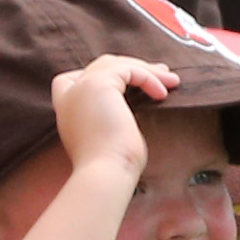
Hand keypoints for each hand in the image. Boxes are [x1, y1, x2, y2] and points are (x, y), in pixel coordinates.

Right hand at [51, 54, 174, 178]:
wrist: (104, 174)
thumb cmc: (113, 167)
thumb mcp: (109, 138)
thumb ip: (111, 120)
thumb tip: (129, 115)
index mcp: (67, 109)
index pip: (76, 78)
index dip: (106, 74)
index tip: (134, 80)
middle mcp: (69, 95)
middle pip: (101, 66)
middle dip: (134, 67)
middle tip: (162, 74)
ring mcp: (80, 87)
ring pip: (116, 64)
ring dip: (147, 70)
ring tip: (172, 81)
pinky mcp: (97, 84)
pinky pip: (127, 70)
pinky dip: (148, 78)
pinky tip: (163, 94)